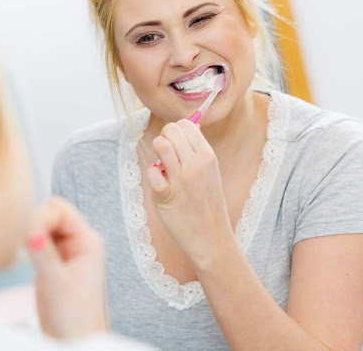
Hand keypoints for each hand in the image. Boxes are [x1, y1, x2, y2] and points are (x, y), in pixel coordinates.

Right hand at [26, 196, 107, 338]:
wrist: (75, 340)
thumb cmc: (75, 317)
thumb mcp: (56, 283)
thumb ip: (43, 253)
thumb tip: (30, 230)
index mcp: (87, 241)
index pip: (61, 209)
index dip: (41, 217)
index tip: (28, 236)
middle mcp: (78, 241)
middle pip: (51, 212)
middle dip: (35, 222)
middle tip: (25, 244)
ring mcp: (65, 249)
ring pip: (42, 224)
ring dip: (30, 232)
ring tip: (25, 252)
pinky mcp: (52, 259)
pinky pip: (37, 239)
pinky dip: (28, 242)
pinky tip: (25, 256)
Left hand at [146, 119, 232, 265]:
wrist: (210, 237)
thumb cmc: (207, 202)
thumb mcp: (211, 172)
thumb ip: (198, 150)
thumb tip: (190, 124)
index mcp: (208, 156)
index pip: (185, 124)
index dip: (175, 131)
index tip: (175, 144)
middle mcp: (196, 164)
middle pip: (171, 130)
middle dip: (164, 138)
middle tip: (166, 155)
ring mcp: (181, 179)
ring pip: (161, 145)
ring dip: (156, 151)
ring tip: (162, 165)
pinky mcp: (165, 195)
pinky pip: (152, 171)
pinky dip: (153, 174)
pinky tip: (160, 183)